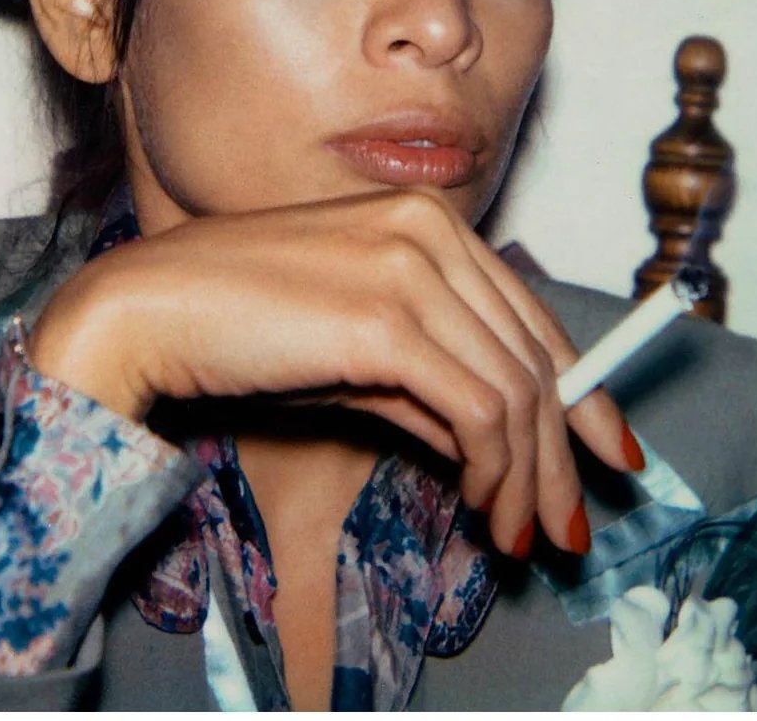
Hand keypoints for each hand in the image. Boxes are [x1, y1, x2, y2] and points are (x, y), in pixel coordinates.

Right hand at [28, 188, 632, 555]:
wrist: (150, 308)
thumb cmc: (242, 326)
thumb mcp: (354, 353)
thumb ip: (430, 383)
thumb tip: (497, 445)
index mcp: (426, 221)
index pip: (532, 315)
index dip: (582, 393)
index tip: (606, 452)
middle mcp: (429, 231)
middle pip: (536, 355)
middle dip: (565, 453)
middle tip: (570, 526)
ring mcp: (410, 269)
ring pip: (516, 390)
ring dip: (529, 478)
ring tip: (520, 536)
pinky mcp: (386, 319)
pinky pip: (478, 410)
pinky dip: (494, 471)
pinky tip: (481, 507)